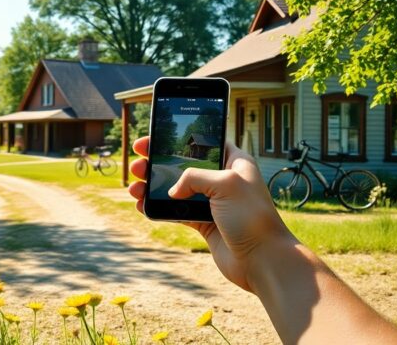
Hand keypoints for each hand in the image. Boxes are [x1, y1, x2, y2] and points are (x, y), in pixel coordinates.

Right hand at [128, 137, 293, 291]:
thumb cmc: (252, 218)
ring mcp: (212, 202)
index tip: (153, 138)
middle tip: (138, 164)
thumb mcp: (225, 183)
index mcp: (234, 162)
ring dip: (153, 187)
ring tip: (134, 187)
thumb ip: (194, 177)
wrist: (262, 259)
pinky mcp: (203, 222)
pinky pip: (175, 211)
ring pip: (175, 189)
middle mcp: (222, 179)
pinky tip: (142, 205)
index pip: (202, 143)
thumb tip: (172, 190)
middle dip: (157, 164)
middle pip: (183, 165)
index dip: (177, 139)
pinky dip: (158, 208)